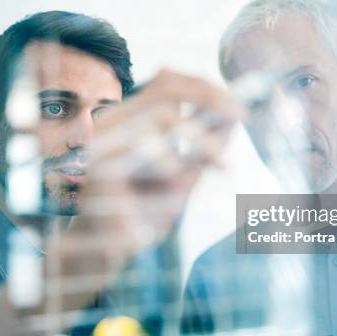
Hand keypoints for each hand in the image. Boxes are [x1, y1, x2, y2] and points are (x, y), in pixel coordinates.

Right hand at [14, 69, 242, 335]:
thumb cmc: (144, 212)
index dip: (203, 85)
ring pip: (162, 113)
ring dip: (199, 137)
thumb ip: (202, 149)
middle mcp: (113, 123)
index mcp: (130, 120)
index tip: (236, 104)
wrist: (106, 252)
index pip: (166, 83)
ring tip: (220, 163)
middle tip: (238, 116)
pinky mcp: (98, 165)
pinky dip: (169, 160)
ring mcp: (102, 141)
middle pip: (165, 88)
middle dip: (209, 98)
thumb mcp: (183, 177)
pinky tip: (177, 175)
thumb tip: (233, 117)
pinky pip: (143, 150)